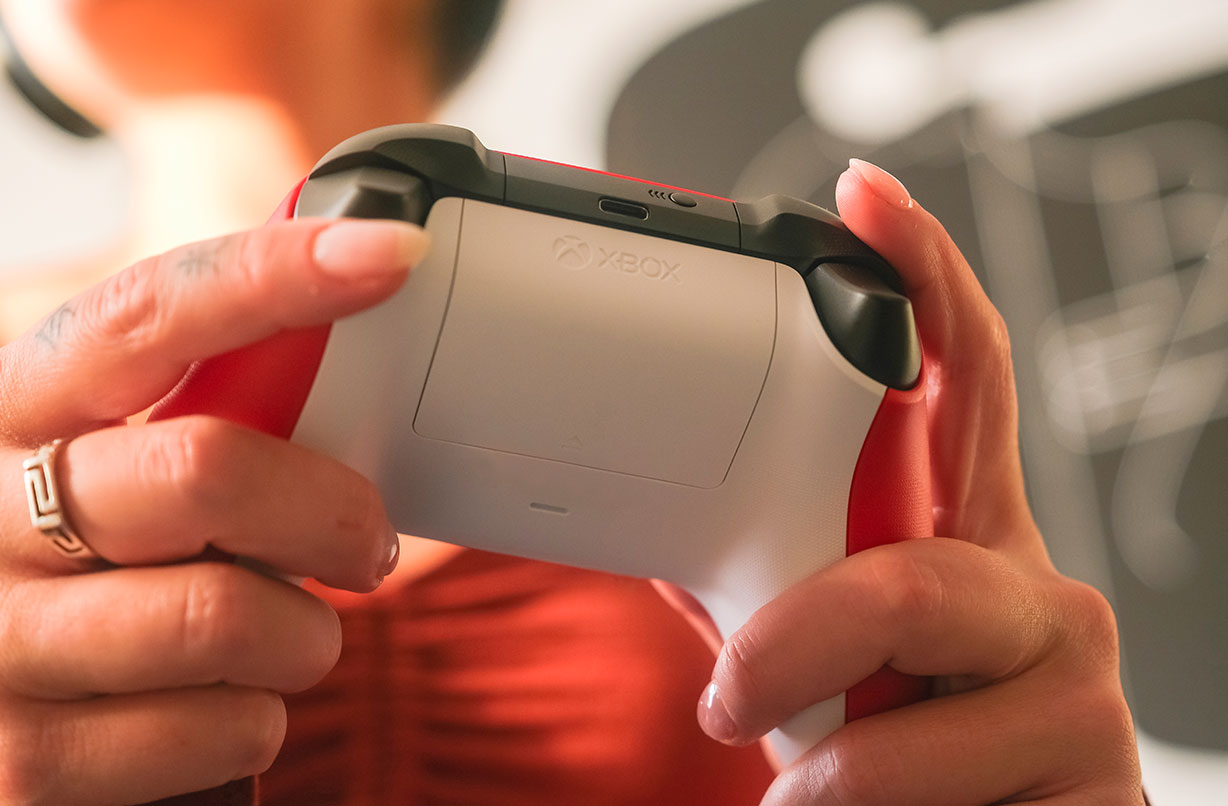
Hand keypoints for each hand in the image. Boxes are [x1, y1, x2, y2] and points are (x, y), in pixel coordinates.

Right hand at [0, 218, 427, 803]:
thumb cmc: (86, 561)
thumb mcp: (111, 458)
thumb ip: (201, 405)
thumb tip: (355, 317)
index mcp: (17, 407)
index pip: (148, 313)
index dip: (276, 274)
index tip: (393, 249)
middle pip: (209, 469)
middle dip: (332, 511)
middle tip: (366, 542)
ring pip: (230, 616)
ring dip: (303, 633)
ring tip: (283, 633)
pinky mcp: (25, 759)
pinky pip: (227, 731)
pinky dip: (260, 719)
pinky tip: (219, 704)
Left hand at [693, 161, 1143, 804]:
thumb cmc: (908, 757)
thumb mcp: (835, 655)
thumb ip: (768, 583)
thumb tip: (655, 523)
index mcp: (963, 541)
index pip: (964, 381)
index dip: (924, 280)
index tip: (865, 201)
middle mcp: (1031, 589)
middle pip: (920, 550)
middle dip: (809, 626)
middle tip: (737, 689)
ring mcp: (1074, 676)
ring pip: (920, 660)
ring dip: (823, 755)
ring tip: (792, 787)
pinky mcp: (1098, 771)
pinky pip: (926, 774)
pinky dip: (846, 803)